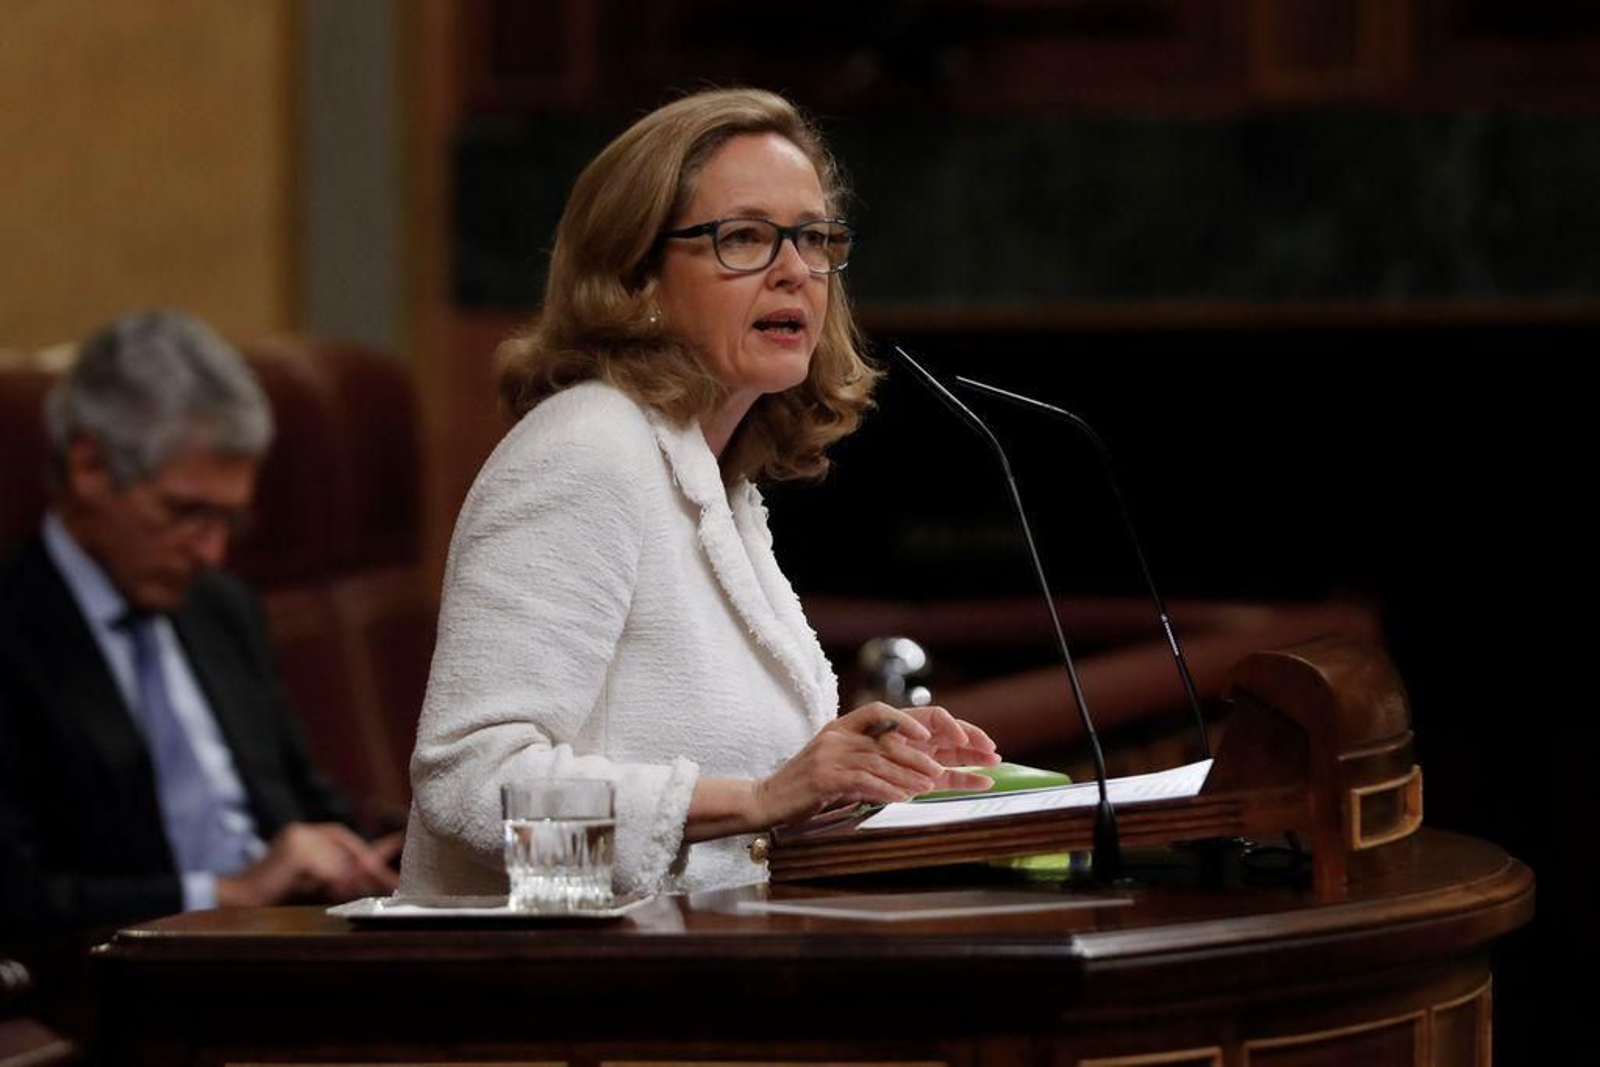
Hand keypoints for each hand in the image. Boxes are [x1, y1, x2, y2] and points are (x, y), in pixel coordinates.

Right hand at [216, 824, 401, 906]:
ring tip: (350, 892)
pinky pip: (326, 870)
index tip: (399, 847)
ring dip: (347, 881)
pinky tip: (329, 890)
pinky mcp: (296, 853)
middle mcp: (303, 831)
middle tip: (391, 882)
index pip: (344, 837)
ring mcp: (298, 839)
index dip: (371, 846)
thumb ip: (338, 872)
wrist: (237, 898)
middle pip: (346, 848)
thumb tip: (374, 872)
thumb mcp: (313, 879)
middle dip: (369, 866)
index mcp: (306, 834)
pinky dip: (331, 883)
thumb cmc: (275, 893)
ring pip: (338, 862)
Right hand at [752, 702, 1001, 827]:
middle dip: (922, 755)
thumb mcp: (840, 764)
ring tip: (932, 785)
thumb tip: (916, 766)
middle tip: (946, 770)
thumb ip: (871, 759)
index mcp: (843, 726)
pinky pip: (864, 780)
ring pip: (880, 759)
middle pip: (889, 738)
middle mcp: (838, 734)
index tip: (940, 733)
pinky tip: (905, 797)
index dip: (913, 720)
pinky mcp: (825, 777)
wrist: (767, 800)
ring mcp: (830, 754)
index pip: (883, 711)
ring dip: (909, 773)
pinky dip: (888, 789)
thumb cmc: (808, 785)